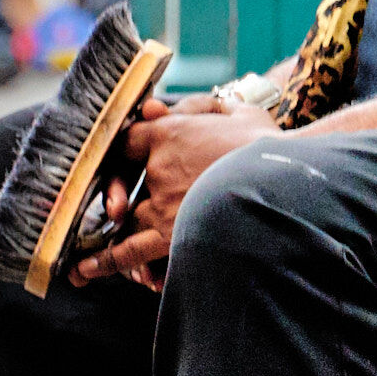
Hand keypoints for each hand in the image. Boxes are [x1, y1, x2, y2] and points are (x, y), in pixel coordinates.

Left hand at [68, 97, 278, 289]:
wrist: (292, 176)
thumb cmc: (268, 143)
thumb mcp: (236, 110)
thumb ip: (198, 107)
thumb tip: (154, 111)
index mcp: (170, 132)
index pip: (128, 141)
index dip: (123, 153)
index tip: (120, 163)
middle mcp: (159, 167)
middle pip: (120, 184)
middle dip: (116, 198)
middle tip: (114, 211)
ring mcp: (162, 203)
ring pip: (124, 221)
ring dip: (106, 234)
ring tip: (84, 253)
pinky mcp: (172, 235)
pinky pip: (129, 250)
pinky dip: (105, 260)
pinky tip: (86, 268)